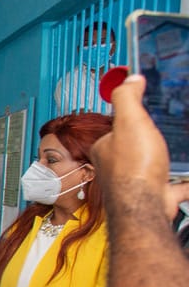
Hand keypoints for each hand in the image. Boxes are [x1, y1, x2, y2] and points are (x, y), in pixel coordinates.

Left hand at [91, 73, 175, 216]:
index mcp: (106, 149)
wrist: (145, 206)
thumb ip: (127, 98)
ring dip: (164, 159)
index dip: (127, 118)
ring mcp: (137, 183)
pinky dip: (185, 181)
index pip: (114, 128)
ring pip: (152, 167)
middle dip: (147, 140)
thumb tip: (129, 79)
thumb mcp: (129, 121)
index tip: (141, 111)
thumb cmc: (134, 168)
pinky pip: (175, 185)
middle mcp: (116, 168)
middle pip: (133, 148)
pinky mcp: (157, 196)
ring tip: (179, 147)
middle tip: (164, 128)